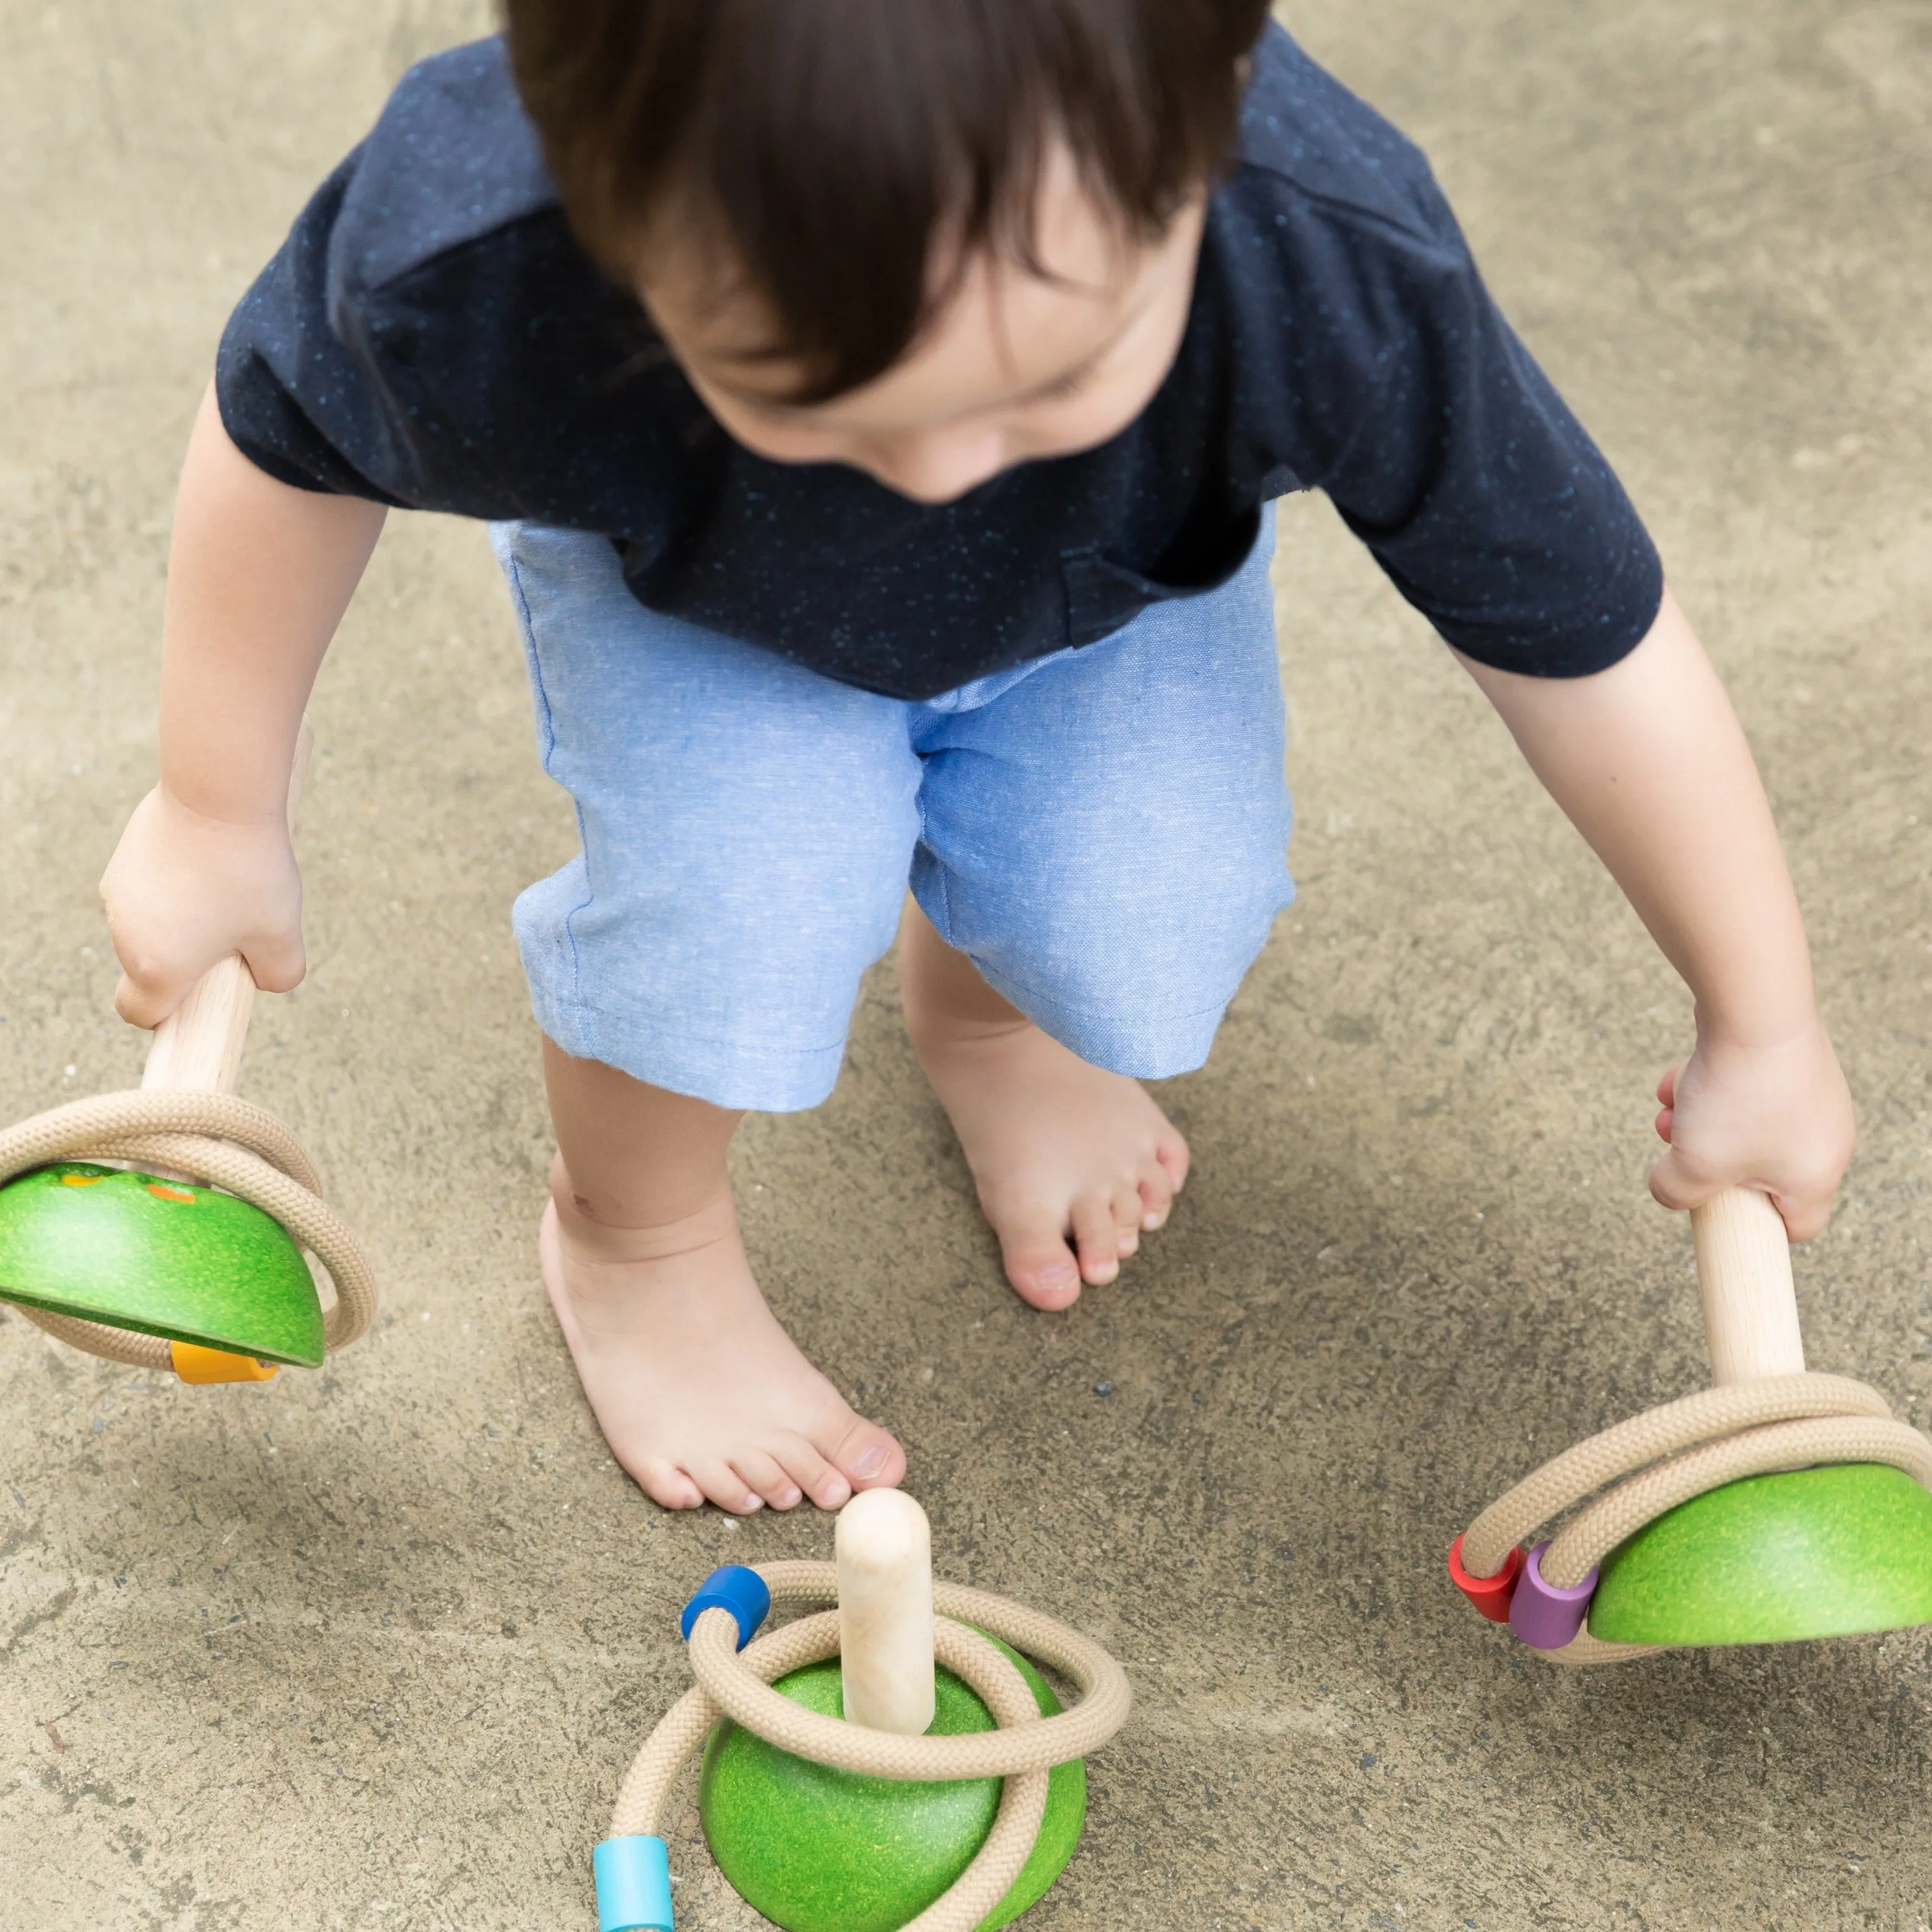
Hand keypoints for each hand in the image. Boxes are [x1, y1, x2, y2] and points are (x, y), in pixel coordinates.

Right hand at [100, 786, 304, 1028]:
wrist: (217, 794)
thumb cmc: (248, 873)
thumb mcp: (282, 935)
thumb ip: (278, 975)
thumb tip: (264, 981)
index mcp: (157, 967)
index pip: (141, 1013)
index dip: (169, 1016)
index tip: (202, 995)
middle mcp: (125, 934)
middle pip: (152, 967)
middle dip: (191, 959)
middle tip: (239, 927)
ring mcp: (117, 894)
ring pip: (153, 924)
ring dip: (186, 918)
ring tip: (228, 885)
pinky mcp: (122, 857)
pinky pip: (151, 888)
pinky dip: (176, 884)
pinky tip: (210, 859)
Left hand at [1649, 1017, 1854, 1240]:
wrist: (1753, 1010)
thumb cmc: (1735, 1098)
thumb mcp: (1692, 1166)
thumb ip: (1676, 1193)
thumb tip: (1671, 1188)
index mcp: (1816, 1175)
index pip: (1798, 1225)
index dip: (1752, 1227)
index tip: (1715, 1209)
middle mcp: (1825, 1136)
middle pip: (1755, 1170)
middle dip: (1705, 1158)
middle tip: (1677, 1144)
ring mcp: (1809, 1094)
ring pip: (1739, 1124)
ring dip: (1697, 1118)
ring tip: (1672, 1106)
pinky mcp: (1788, 1060)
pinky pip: (1742, 1086)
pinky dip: (1707, 1084)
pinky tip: (1678, 1075)